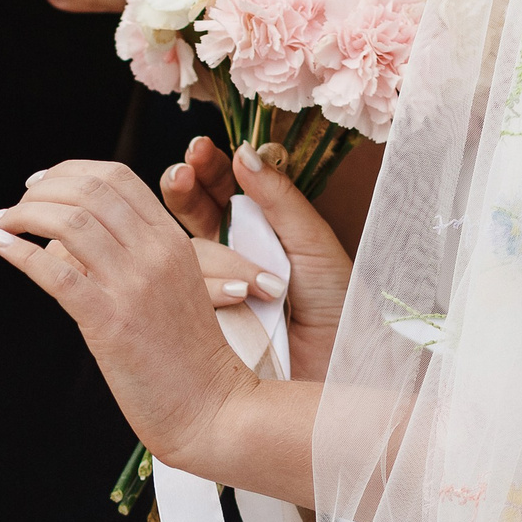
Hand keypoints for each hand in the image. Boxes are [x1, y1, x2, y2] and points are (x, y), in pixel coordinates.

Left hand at [0, 162, 252, 469]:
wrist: (212, 409)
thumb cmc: (185, 356)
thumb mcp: (173, 286)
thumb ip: (132, 255)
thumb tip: (65, 238)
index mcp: (172, 240)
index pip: (116, 177)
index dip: (68, 172)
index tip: (38, 184)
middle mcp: (156, 253)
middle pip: (89, 190)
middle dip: (40, 189)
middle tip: (13, 207)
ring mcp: (135, 285)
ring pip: (70, 221)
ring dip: (23, 215)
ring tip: (0, 225)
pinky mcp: (111, 322)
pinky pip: (56, 273)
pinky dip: (21, 253)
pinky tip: (1, 248)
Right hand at [163, 139, 352, 379]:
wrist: (340, 372)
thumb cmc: (338, 309)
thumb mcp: (313, 245)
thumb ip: (278, 200)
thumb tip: (244, 152)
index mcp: (258, 234)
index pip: (221, 190)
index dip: (207, 168)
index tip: (200, 149)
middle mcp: (228, 259)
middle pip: (190, 214)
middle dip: (181, 188)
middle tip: (181, 173)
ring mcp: (208, 292)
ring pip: (181, 253)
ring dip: (200, 245)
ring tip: (228, 249)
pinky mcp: (197, 324)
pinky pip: (180, 294)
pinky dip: (201, 287)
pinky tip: (227, 294)